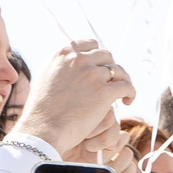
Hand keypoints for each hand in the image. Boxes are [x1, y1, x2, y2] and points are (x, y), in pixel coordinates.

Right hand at [16, 39, 135, 156]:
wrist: (44, 128)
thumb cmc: (42, 110)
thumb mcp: (44, 77)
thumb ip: (59, 66)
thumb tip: (68, 62)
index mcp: (64, 54)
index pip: (90, 45)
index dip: (99, 56)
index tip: (102, 67)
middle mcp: (79, 60)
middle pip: (107, 57)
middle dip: (111, 69)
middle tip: (112, 83)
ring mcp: (92, 75)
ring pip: (119, 71)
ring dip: (123, 81)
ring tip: (122, 94)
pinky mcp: (104, 92)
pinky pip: (126, 86)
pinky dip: (130, 93)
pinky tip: (127, 101)